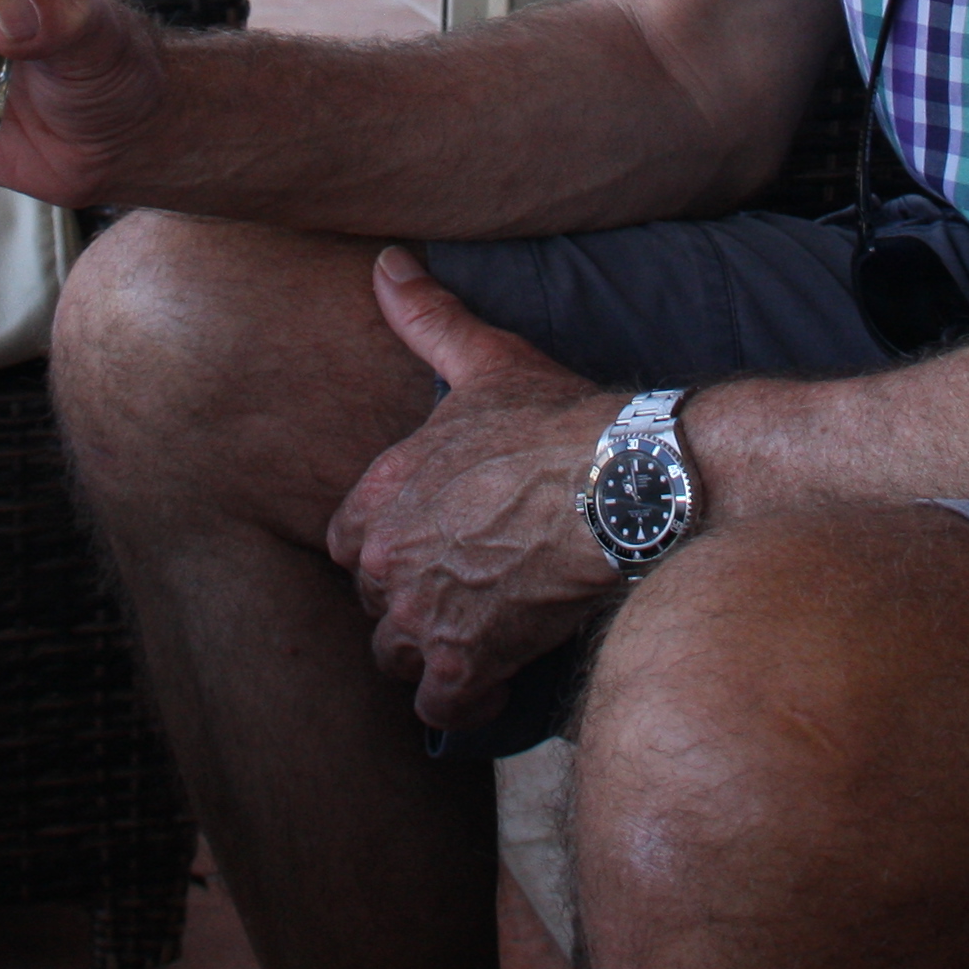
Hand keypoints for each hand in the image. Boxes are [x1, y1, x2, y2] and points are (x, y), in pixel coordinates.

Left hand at [327, 248, 627, 731]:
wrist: (620, 482)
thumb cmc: (557, 421)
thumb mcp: (484, 361)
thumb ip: (426, 317)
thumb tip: (386, 261)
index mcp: (381, 490)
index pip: (347, 544)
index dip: (388, 551)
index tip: (429, 552)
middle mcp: (387, 556)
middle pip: (374, 606)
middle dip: (413, 606)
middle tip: (465, 597)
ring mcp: (421, 612)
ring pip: (399, 658)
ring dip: (435, 657)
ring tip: (479, 643)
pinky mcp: (466, 660)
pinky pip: (442, 707)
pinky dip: (466, 703)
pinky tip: (498, 683)